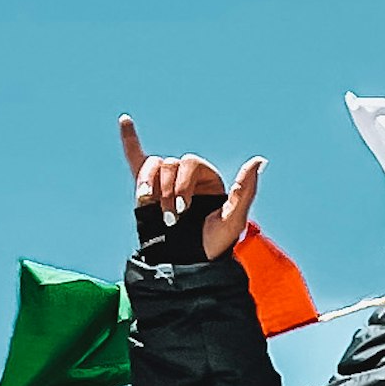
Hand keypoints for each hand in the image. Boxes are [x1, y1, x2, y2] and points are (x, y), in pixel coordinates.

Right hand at [120, 117, 264, 259]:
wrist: (188, 265)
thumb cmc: (212, 245)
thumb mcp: (233, 220)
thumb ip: (245, 190)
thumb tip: (259, 160)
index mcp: (207, 178)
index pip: (189, 162)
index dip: (183, 183)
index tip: (183, 210)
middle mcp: (186, 176)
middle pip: (169, 163)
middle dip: (168, 190)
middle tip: (170, 217)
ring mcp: (165, 182)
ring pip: (152, 166)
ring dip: (148, 183)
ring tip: (148, 204)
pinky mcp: (147, 191)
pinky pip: (137, 159)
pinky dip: (130, 141)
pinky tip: (125, 120)